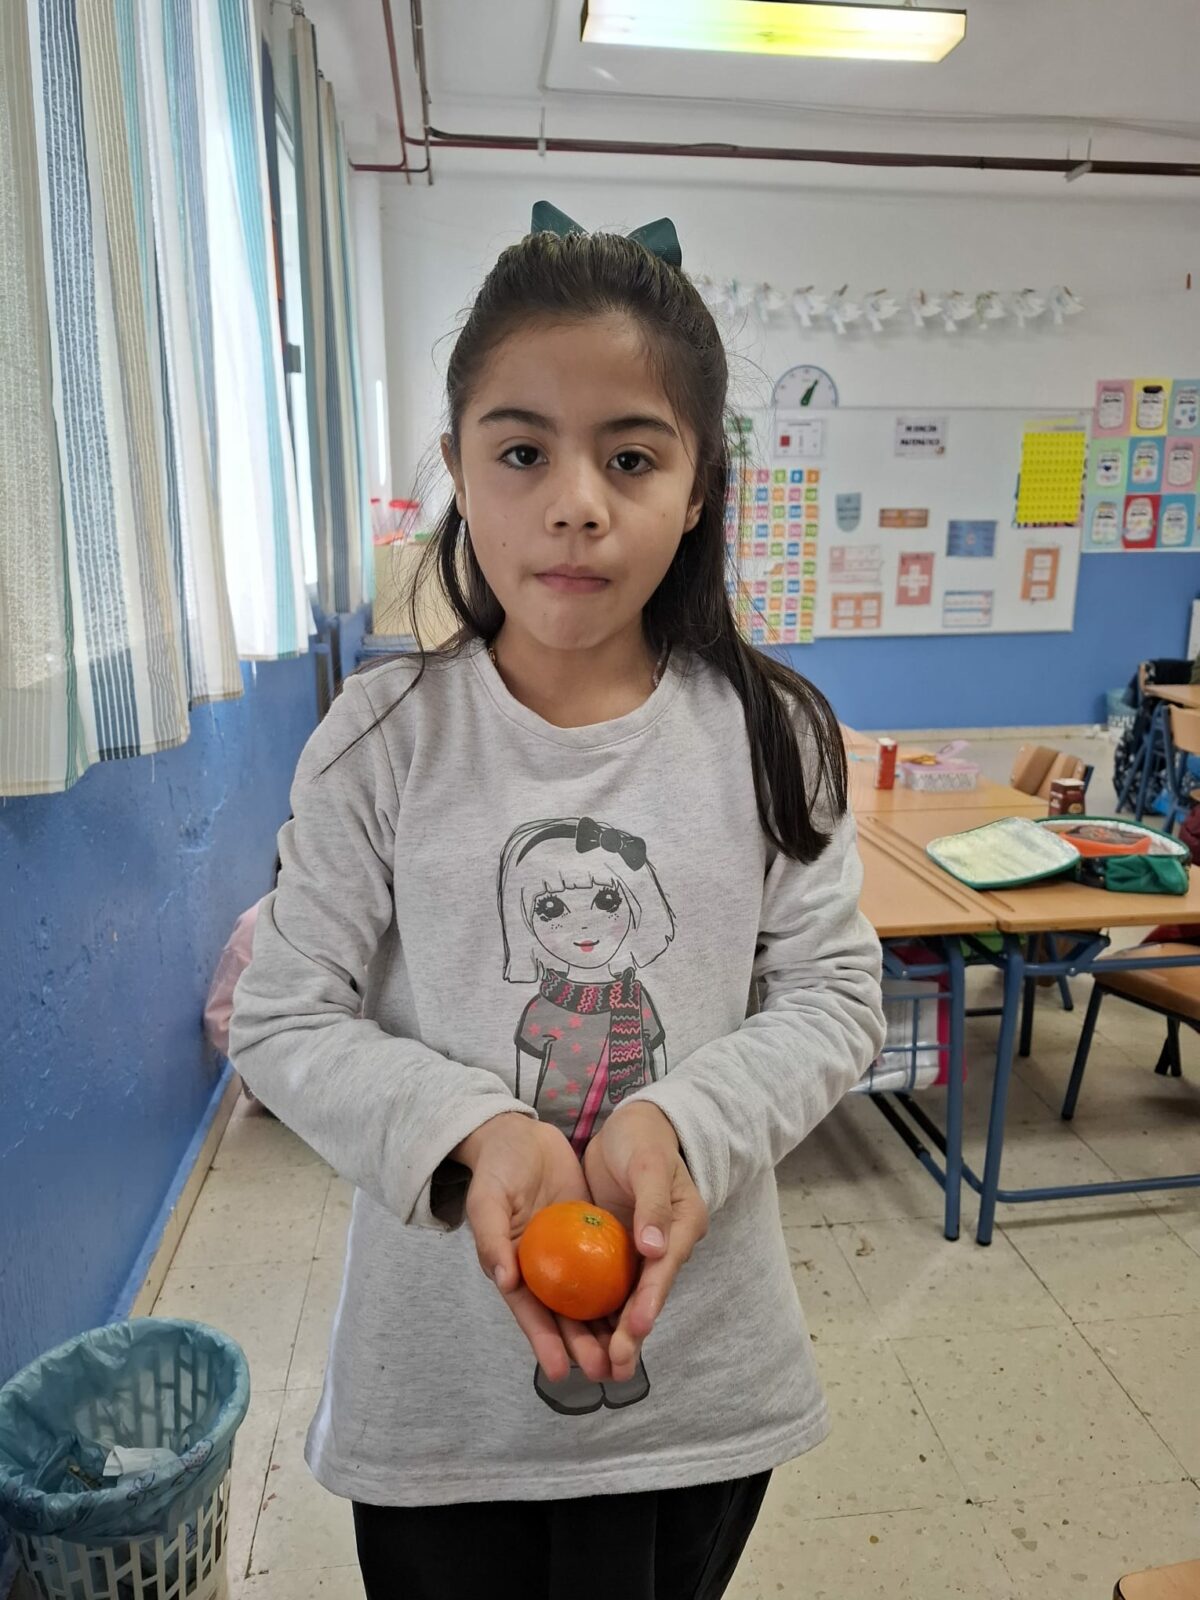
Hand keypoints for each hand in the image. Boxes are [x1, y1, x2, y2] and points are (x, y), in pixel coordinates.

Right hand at [454, 1114, 613, 1384]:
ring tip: (626, 1359)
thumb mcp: (487, 1199)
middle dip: (583, 1346)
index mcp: (512, 1267)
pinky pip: (608, 1266)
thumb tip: (504, 1279)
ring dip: (606, 1328)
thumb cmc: (497, 1169)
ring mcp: (569, 1254)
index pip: (530, 1312)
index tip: (559, 1371)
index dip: (543, 1341)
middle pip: (564, 1315)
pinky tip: (640, 1309)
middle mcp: (542, 1269)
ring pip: (589, 1299)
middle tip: (605, 1373)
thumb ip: (492, 1239)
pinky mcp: (591, 1234)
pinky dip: (621, 1289)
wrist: (521, 1136)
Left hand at [583, 1102, 708, 1382]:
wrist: (634, 1125)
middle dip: (631, 1334)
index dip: (649, 1301)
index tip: (633, 1329)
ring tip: (600, 1370)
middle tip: (614, 1369)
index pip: (663, 1270)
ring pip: (626, 1297)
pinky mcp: (616, 1248)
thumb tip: (656, 1249)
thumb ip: (653, 1205)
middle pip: (646, 1295)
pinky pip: (606, 1283)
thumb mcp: (649, 1164)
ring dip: (614, 1333)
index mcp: (683, 1227)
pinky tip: (581, 1337)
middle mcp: (664, 1246)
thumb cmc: (645, 1138)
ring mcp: (640, 1250)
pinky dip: (597, 1310)